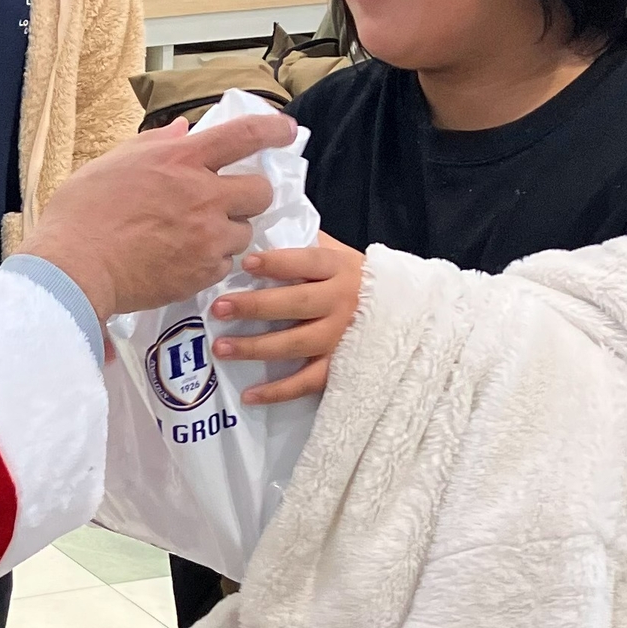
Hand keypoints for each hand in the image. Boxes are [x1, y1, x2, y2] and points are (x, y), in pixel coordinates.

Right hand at [24, 108, 296, 325]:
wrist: (74, 268)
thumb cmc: (81, 213)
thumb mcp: (112, 163)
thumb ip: (152, 144)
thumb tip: (181, 130)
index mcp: (180, 159)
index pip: (244, 135)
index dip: (273, 130)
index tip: (287, 131)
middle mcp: (202, 194)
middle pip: (260, 191)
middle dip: (250, 196)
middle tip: (230, 203)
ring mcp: (206, 236)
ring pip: (244, 232)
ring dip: (229, 233)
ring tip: (196, 239)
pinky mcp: (202, 272)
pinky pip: (224, 265)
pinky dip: (210, 263)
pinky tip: (183, 262)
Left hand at [210, 234, 366, 402]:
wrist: (406, 317)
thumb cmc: (358, 281)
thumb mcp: (340, 255)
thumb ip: (308, 245)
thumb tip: (263, 232)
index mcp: (341, 269)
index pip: (308, 261)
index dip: (277, 263)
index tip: (246, 263)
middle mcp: (342, 302)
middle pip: (296, 303)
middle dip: (255, 305)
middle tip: (220, 308)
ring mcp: (341, 338)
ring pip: (296, 344)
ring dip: (256, 348)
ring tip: (221, 348)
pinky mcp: (340, 368)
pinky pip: (307, 382)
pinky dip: (278, 391)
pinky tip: (248, 395)